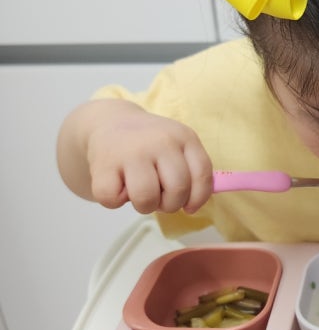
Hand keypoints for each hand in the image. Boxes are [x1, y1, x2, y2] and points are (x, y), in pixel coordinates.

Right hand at [59, 100, 212, 214]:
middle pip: (177, 190)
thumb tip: (194, 205)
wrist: (110, 122)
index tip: (189, 207)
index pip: (202, 174)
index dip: (198, 198)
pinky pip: (112, 200)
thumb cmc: (150, 145)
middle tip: (160, 197)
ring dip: (144, 206)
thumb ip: (193, 171)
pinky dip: (114, 201)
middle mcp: (161, 141)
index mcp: (185, 137)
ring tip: (139, 192)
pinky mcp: (104, 163)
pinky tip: (117, 183)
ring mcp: (132, 151)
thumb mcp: (179, 147)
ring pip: (146, 199)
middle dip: (170, 205)